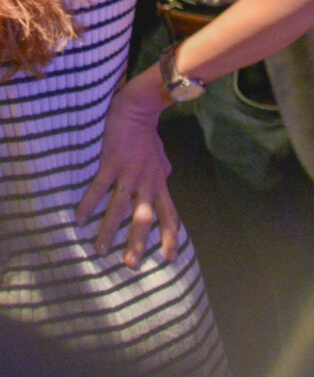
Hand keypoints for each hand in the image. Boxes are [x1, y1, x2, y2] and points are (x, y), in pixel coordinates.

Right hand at [75, 71, 182, 266]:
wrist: (139, 110)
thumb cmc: (148, 137)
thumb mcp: (161, 160)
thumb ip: (162, 175)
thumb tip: (164, 180)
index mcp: (159, 184)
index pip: (169, 215)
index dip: (170, 236)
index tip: (169, 258)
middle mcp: (147, 183)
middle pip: (144, 218)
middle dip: (137, 243)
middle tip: (131, 265)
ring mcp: (129, 174)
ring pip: (120, 209)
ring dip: (109, 231)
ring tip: (99, 251)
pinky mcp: (112, 164)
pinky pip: (99, 188)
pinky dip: (89, 204)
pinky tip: (79, 219)